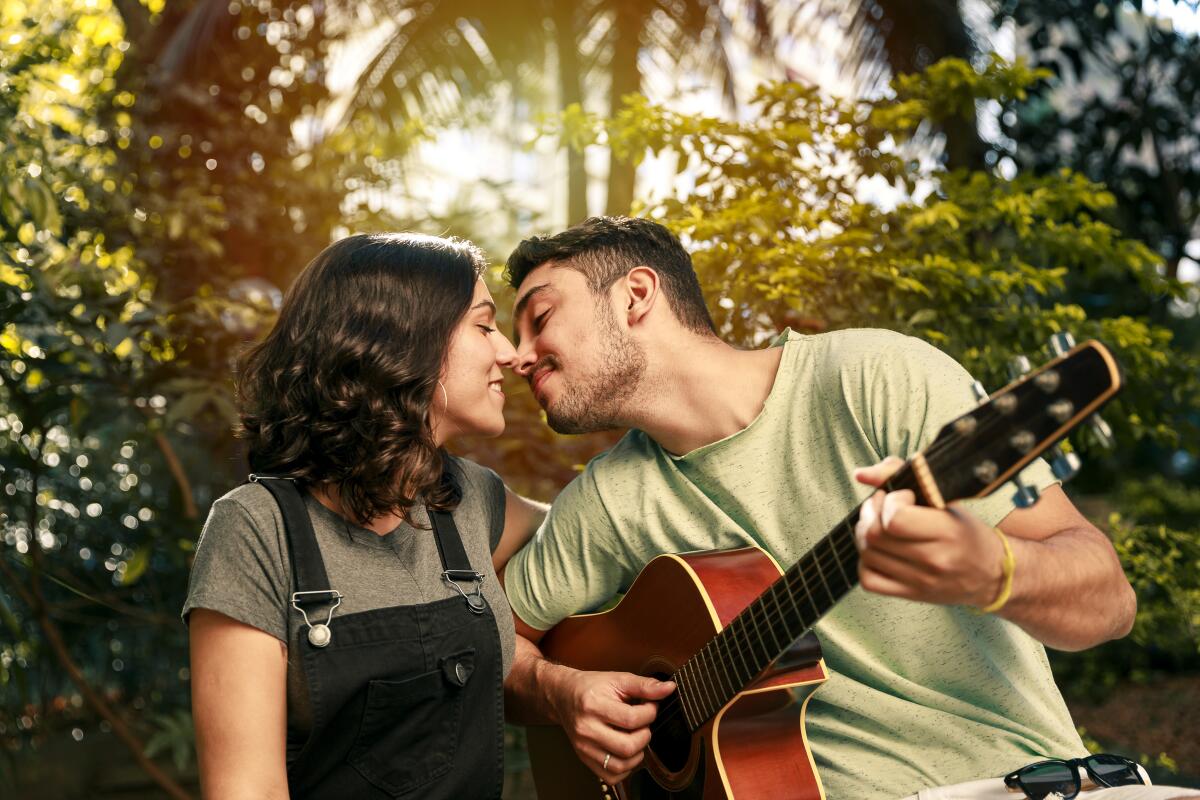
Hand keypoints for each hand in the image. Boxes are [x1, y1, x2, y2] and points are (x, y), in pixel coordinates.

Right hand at [547, 667, 675, 784]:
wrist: (564, 696)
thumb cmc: (591, 687)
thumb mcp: (618, 679)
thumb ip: (645, 685)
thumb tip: (669, 688)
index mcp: (593, 705)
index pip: (632, 719)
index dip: (650, 713)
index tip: (650, 706)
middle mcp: (586, 729)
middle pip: (628, 746)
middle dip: (645, 735)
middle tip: (643, 724)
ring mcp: (584, 747)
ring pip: (621, 765)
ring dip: (638, 753)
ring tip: (636, 737)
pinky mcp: (585, 758)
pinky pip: (612, 775)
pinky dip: (626, 767)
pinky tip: (627, 750)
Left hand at [852, 456, 1006, 607]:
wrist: (993, 576)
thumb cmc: (968, 533)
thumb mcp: (948, 500)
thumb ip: (906, 475)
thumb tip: (861, 474)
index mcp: (948, 532)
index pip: (895, 518)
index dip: (890, 501)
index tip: (901, 496)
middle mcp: (934, 560)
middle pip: (875, 535)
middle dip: (870, 512)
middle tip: (881, 505)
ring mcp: (921, 581)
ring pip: (868, 554)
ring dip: (865, 533)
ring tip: (878, 524)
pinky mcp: (911, 595)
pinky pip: (868, 579)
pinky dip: (865, 561)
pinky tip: (879, 550)